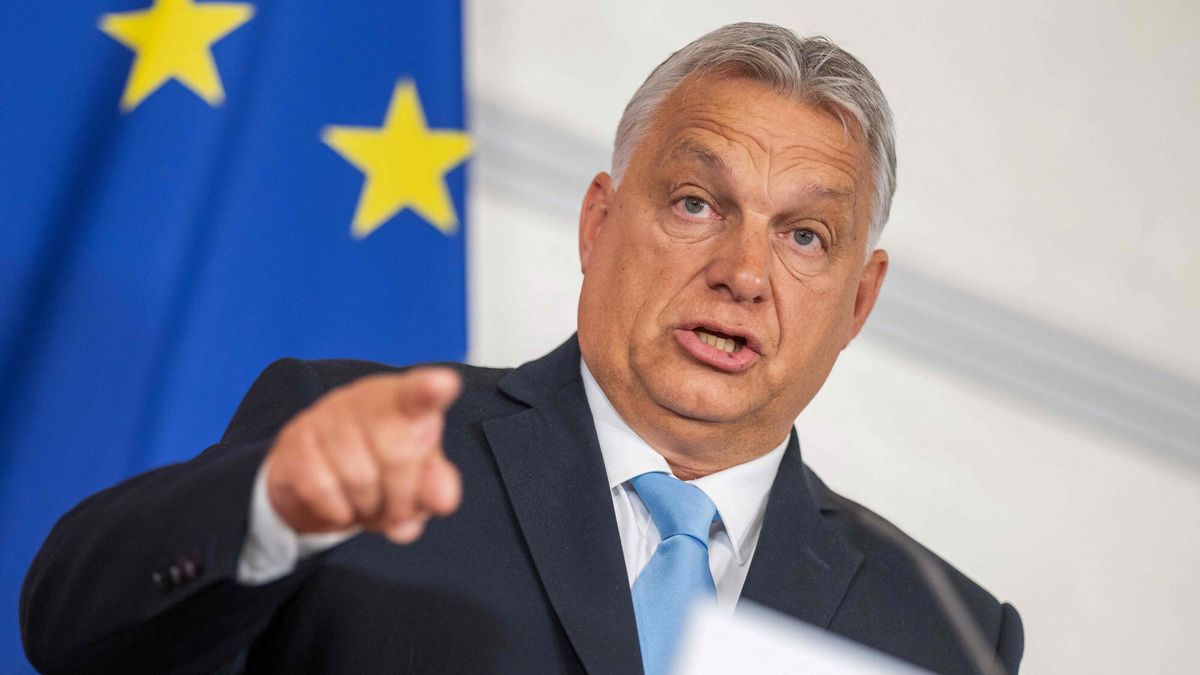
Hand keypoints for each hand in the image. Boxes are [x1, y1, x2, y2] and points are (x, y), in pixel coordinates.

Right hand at [263, 368, 462, 543]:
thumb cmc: (380, 466)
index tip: (442, 385)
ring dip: (370, 510)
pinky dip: (338, 512)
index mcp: (404, 400)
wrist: (316, 475)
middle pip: (397, 455)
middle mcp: (364, 399)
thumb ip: (438, 484)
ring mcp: (325, 416)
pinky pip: (322, 490)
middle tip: (398, 511)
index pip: (419, 392)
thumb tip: (442, 501)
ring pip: (359, 478)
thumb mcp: (418, 476)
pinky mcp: (294, 441)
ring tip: (370, 507)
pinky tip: (342, 506)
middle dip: (402, 498)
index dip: (430, 390)